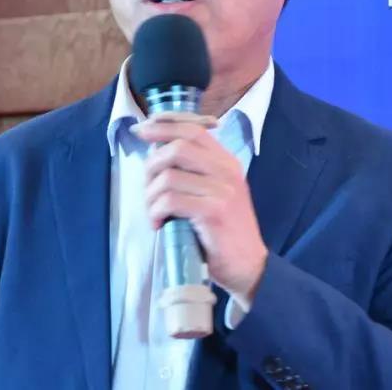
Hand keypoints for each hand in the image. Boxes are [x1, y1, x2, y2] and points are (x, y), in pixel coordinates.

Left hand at [134, 118, 267, 305]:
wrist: (249, 266)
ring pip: (169, 177)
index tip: (142, 130)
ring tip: (154, 213)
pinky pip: (171, 200)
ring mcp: (222, 191)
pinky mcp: (214, 212)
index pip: (193, 130)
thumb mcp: (218, 193)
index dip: (163, 126)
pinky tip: (159, 224)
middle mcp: (227, 171)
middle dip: (151, 166)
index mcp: (228, 162)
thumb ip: (196, 172)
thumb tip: (158, 153)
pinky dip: (156, 212)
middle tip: (148, 188)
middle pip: (177, 147)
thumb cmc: (225, 232)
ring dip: (150, 196)